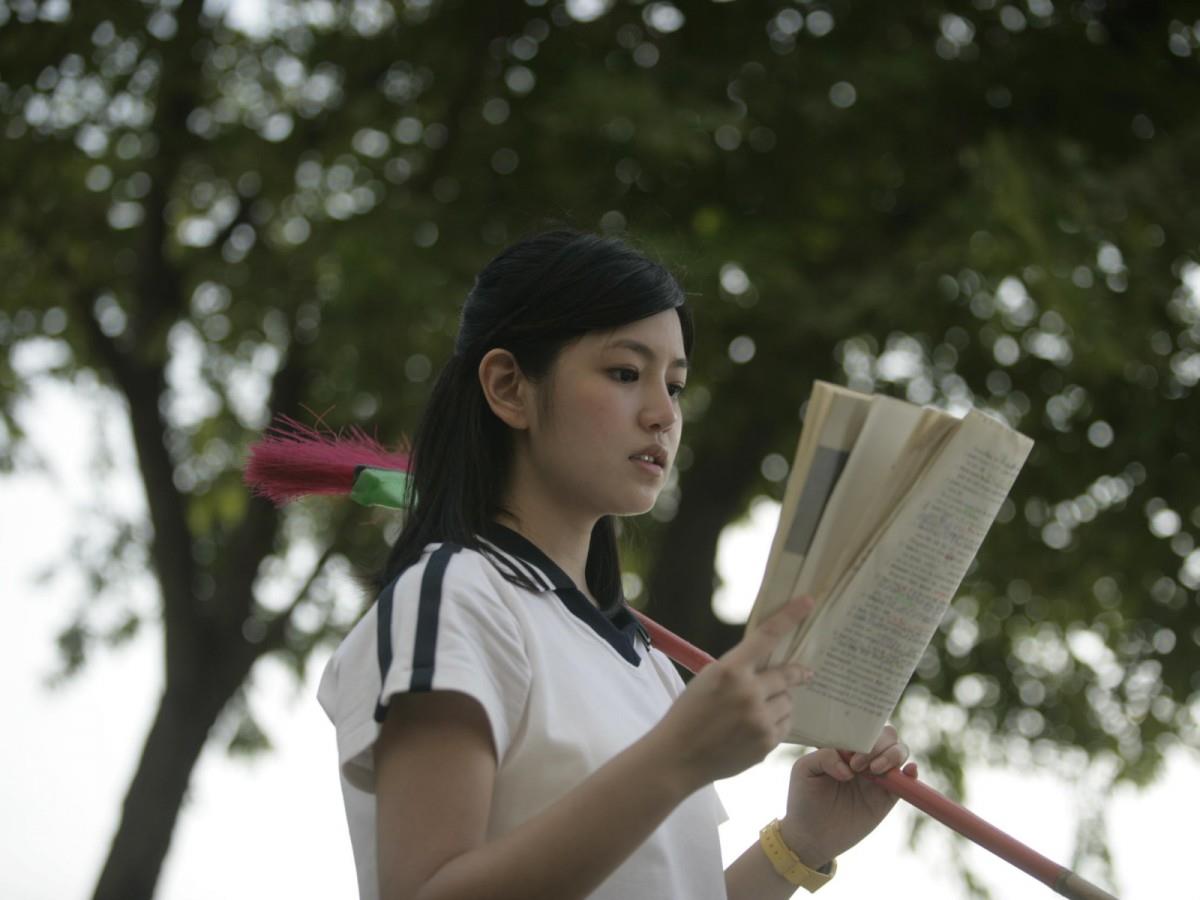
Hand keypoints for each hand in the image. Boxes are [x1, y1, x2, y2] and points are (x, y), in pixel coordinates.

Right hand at [651, 596, 812, 789]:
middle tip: (804, 671)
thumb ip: (738, 668)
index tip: (809, 601)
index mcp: (730, 670)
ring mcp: (760, 720)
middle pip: (787, 673)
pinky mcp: (766, 743)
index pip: (767, 636)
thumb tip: (772, 662)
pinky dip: (776, 722)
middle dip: (796, 672)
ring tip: (756, 710)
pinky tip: (754, 728)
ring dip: (779, 701)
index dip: (790, 616)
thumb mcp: (708, 679)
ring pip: (788, 701)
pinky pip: (785, 724)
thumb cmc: (689, 713)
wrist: (677, 757)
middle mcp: (748, 693)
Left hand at [778, 726, 914, 868]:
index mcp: (844, 746)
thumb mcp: (804, 770)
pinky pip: (906, 781)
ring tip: (873, 771)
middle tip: (857, 764)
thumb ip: (824, 757)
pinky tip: (908, 772)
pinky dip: (911, 772)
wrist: (812, 836)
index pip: (863, 726)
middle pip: (886, 736)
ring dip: (892, 755)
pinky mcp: (887, 797)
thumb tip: (849, 768)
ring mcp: (877, 776)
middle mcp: (864, 757)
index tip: (848, 750)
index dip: (861, 732)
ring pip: (899, 752)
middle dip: (876, 745)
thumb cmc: (804, 798)